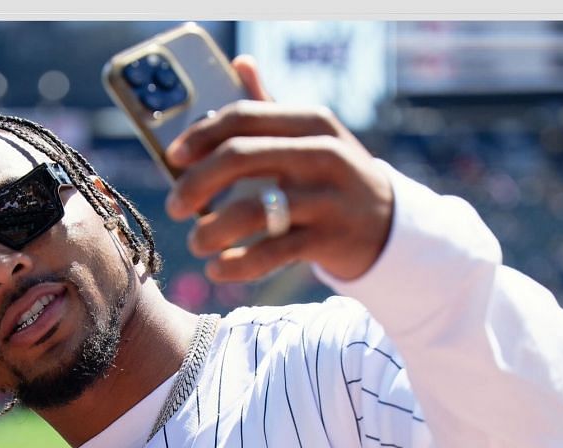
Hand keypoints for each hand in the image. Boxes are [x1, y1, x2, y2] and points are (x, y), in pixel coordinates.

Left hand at [162, 55, 394, 283]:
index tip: (173, 157)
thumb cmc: (333, 176)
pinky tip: (218, 269)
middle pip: (238, 158)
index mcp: (311, 122)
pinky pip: (269, 254)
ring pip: (250, 212)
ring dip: (211, 232)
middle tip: (175, 206)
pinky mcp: (328, 239)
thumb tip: (240, 63)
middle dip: (195, 183)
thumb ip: (273, 107)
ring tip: (197, 242)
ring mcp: (327, 198)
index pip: (242, 117)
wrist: (389, 224)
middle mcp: (321, 154)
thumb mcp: (312, 136)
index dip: (199, 135)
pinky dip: (236, 265)